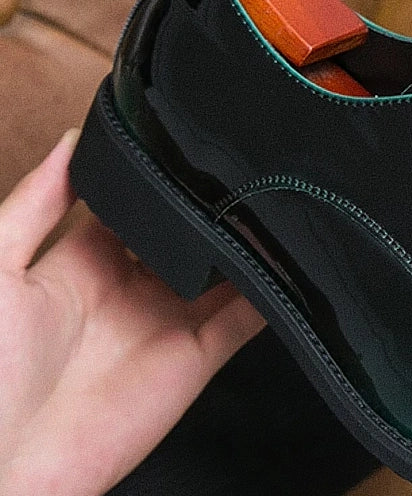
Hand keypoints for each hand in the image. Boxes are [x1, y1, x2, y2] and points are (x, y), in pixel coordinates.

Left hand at [0, 130, 264, 495]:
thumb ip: (35, 203)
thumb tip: (74, 136)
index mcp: (81, 260)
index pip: (134, 205)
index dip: (163, 176)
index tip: (195, 138)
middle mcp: (133, 286)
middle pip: (187, 234)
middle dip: (215, 204)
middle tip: (252, 164)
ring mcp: (170, 323)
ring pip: (225, 270)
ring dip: (250, 243)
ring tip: (282, 202)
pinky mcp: (198, 359)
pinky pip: (245, 319)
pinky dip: (272, 293)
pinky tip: (292, 261)